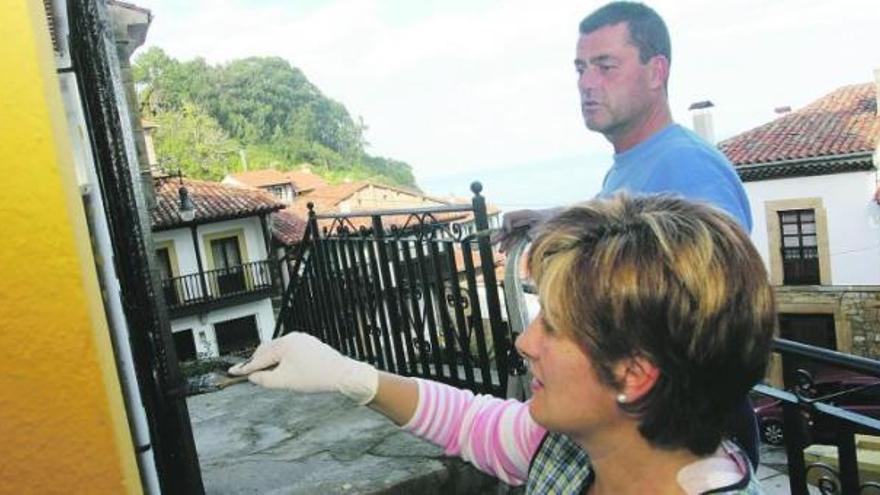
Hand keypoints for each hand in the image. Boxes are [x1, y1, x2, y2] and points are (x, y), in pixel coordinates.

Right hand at [228, 332, 378, 404]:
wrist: (343, 375)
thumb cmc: (316, 377)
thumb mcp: (284, 382)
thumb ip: (264, 379)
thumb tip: (253, 377)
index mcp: (284, 344)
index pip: (259, 358)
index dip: (244, 368)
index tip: (232, 372)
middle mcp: (293, 337)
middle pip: (267, 350)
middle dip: (258, 363)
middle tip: (248, 374)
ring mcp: (303, 340)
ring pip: (279, 350)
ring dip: (271, 362)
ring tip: (267, 375)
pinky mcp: (311, 345)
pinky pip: (290, 351)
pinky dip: (283, 360)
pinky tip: (284, 370)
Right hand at [492, 208, 558, 252]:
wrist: (564, 220)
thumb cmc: (555, 220)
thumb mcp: (547, 224)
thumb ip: (537, 229)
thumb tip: (529, 235)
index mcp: (526, 214)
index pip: (509, 217)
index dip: (506, 225)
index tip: (508, 232)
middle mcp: (524, 220)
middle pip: (508, 227)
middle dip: (500, 235)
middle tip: (493, 242)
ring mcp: (526, 227)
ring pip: (512, 236)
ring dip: (506, 243)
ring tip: (502, 252)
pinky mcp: (529, 234)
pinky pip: (518, 240)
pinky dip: (513, 246)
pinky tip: (510, 253)